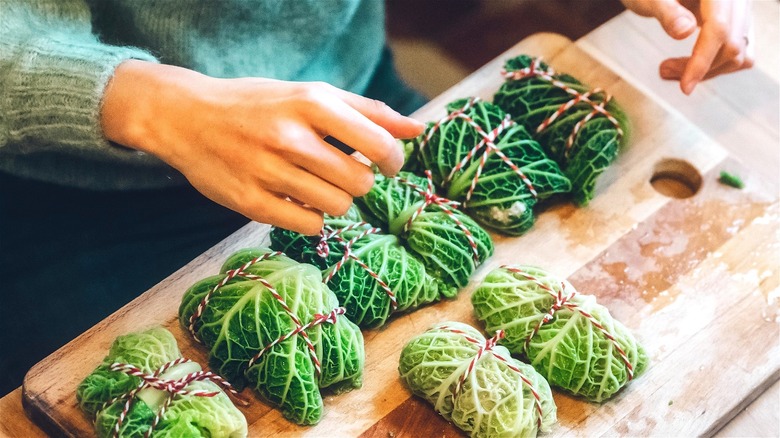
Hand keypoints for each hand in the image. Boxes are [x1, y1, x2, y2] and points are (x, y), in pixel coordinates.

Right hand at [101, 60, 424, 233]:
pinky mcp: (250, 202)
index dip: (393, 159)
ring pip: (338, 206)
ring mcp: (267, 170)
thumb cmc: (260, 105)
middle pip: (361, 181)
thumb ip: (367, 111)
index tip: (386, 162)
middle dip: (361, 181)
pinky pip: (309, 225)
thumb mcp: (311, 96)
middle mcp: (289, 136)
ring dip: (337, 199)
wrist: (187, 117)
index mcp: (311, 102)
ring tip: (317, 183)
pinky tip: (297, 199)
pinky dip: (312, 216)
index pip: (379, 144)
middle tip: (343, 171)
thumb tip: (418, 130)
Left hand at [621, 0, 753, 93]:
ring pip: (739, 54)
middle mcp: (737, 0)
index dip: (702, 60)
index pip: (719, 28)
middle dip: (699, 69)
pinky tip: (691, 66)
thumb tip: (684, 32)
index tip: (685, 87)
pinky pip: (740, 53)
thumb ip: (668, 13)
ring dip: (707, 72)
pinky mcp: (739, 24)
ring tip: (669, 69)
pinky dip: (717, 66)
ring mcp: (741, 12)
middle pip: (731, 45)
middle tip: (663, 70)